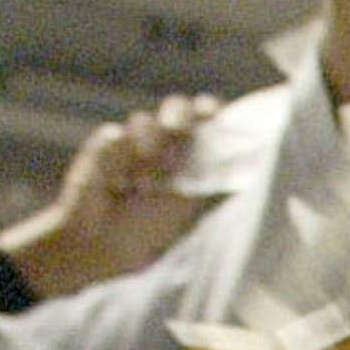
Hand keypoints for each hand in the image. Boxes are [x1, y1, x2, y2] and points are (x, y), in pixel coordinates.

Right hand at [0, 96, 220, 299]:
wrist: (103, 242)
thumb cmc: (150, 227)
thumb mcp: (187, 205)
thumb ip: (210, 179)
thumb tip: (246, 165)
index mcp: (189, 152)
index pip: (205, 118)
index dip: (209, 110)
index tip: (211, 114)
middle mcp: (163, 141)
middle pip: (177, 108)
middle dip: (179, 118)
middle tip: (175, 133)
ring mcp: (132, 140)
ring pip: (143, 121)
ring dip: (146, 150)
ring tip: (142, 187)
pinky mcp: (104, 144)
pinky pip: (113, 137)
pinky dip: (116, 162)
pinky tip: (115, 186)